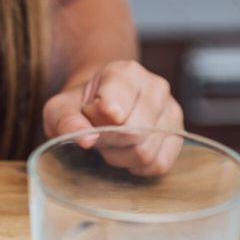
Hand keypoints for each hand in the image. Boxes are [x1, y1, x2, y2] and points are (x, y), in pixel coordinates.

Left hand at [43, 60, 184, 174]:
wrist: (100, 105)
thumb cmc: (79, 107)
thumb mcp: (60, 109)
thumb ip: (66, 120)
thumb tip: (87, 139)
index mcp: (125, 72)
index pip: (115, 111)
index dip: (97, 124)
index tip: (89, 116)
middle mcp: (155, 87)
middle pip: (134, 135)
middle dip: (109, 144)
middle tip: (98, 135)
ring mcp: (172, 110)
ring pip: (147, 152)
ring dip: (121, 156)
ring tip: (111, 143)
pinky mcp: (179, 134)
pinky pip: (160, 164)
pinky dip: (138, 166)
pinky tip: (127, 152)